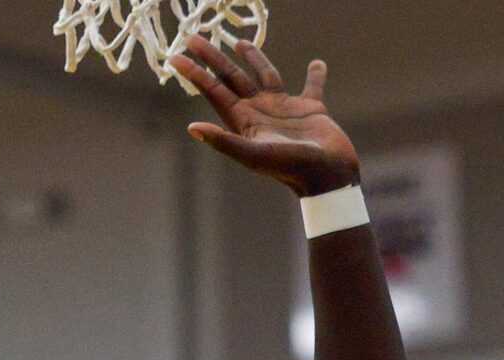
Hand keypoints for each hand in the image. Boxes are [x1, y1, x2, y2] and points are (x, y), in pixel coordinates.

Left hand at [170, 38, 359, 197]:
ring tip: (240, 43)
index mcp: (244, 120)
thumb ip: (224, 141)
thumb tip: (191, 128)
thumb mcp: (254, 154)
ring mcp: (284, 109)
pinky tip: (317, 64)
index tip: (177, 56)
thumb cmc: (290, 167)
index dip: (195, 74)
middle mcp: (260, 111)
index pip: (214, 91)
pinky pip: (312, 85)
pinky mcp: (311, 108)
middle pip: (231, 78)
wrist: (327, 176)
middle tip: (194, 38)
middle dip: (213, 58)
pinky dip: (315, 74)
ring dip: (253, 59)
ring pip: (265, 75)